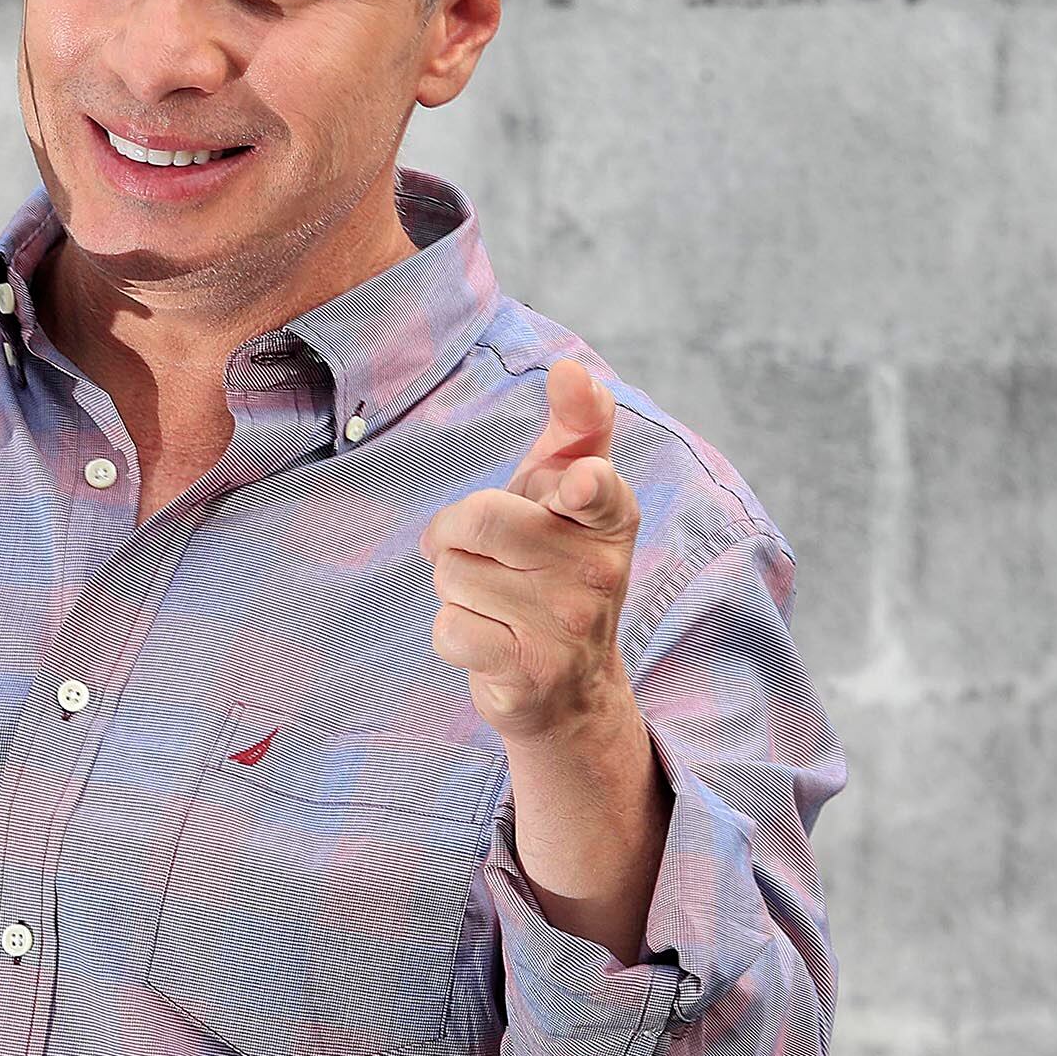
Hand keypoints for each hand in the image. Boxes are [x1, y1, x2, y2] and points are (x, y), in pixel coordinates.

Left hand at [419, 357, 643, 744]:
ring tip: (497, 602)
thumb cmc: (557, 565)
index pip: (595, 486)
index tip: (577, 482)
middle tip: (486, 556)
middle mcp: (598, 571)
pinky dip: (453, 634)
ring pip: (452, 574)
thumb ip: (575, 426)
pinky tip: (491, 639)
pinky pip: (448, 630)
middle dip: (455, 534)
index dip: (581, 483)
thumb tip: (572, 367)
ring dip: (456, 587)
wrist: (571, 688)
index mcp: (608, 517)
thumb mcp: (569, 494)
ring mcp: (567, 626)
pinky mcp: (530, 672)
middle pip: (475, 519)